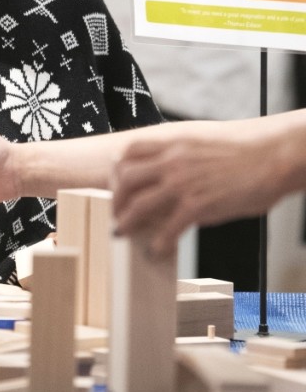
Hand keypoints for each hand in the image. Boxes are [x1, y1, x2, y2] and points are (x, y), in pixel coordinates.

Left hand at [113, 124, 281, 256]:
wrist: (276, 155)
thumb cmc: (248, 150)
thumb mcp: (204, 142)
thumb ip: (182, 155)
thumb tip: (170, 172)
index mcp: (173, 143)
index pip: (128, 152)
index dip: (117, 170)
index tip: (116, 184)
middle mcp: (171, 161)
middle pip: (124, 178)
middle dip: (115, 198)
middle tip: (116, 212)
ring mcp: (182, 183)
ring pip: (138, 204)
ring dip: (126, 221)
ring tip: (123, 232)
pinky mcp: (198, 205)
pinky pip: (168, 228)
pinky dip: (159, 242)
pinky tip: (158, 250)